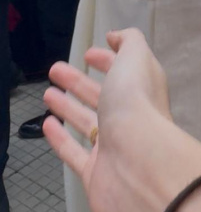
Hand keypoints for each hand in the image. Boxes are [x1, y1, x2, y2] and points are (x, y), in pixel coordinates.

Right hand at [43, 29, 200, 211]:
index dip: (107, 60)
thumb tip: (115, 37)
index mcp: (142, 90)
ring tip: (47, 93)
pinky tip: (47, 124)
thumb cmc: (135, 103)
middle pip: (102, 96)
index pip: (124, 71)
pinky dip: (60, 138)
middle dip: (79, 81)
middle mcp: (129, 118)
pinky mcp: (95, 174)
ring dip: (68, 106)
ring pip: (87, 123)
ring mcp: (112, 147)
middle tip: (55, 69)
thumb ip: (129, 41)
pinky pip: (74, 153)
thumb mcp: (136, 57)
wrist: (137, 164)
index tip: (87, 53)